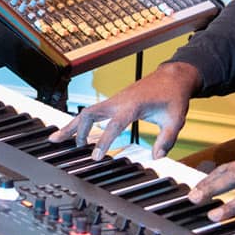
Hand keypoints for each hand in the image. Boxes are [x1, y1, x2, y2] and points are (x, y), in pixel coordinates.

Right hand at [53, 61, 200, 158]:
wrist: (172, 77)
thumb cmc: (173, 96)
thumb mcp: (175, 119)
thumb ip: (167, 140)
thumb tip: (157, 157)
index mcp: (133, 105)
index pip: (113, 125)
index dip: (103, 141)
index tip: (95, 157)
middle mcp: (119, 101)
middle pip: (90, 113)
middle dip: (75, 129)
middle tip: (62, 144)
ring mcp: (115, 100)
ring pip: (87, 111)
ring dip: (73, 125)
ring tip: (58, 139)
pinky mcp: (115, 102)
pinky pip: (94, 111)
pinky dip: (82, 122)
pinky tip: (76, 132)